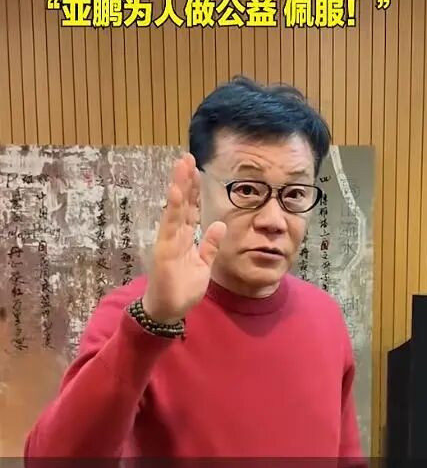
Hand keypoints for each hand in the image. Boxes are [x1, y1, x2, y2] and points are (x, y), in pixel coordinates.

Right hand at [142, 153, 225, 323]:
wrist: (169, 311)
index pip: (191, 209)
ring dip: (179, 186)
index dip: (195, 190)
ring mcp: (168, 241)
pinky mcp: (165, 250)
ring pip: (175, 209)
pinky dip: (173, 208)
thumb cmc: (182, 289)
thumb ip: (210, 245)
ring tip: (181, 165)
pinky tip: (176, 191)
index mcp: (184, 238)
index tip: (197, 170)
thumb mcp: (203, 265)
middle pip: (182, 203)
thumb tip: (220, 225)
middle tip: (187, 157)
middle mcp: (174, 235)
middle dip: (185, 180)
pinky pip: (170, 226)